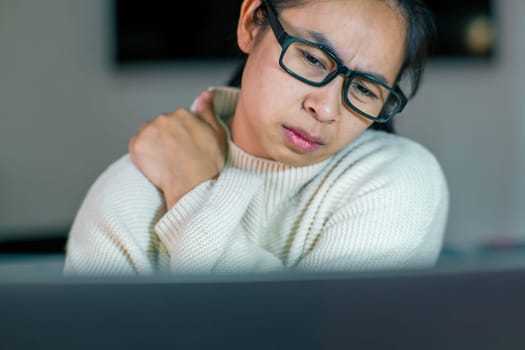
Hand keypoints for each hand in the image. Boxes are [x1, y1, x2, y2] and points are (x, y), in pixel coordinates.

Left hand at [129, 90, 226, 208]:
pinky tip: (155, 164)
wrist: (194, 186)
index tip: (185, 147)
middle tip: (175, 156)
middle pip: (160, 125)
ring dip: (152, 143)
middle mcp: (164, 118)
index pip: (176, 119)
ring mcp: (149, 131)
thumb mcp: (217, 133)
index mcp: (183, 113)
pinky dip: (142, 153)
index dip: (181, 135)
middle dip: (165, 138)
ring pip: (147, 134)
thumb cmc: (209, 164)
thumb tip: (206, 93)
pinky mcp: (137, 145)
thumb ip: (208, 111)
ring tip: (165, 161)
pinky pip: (136, 145)